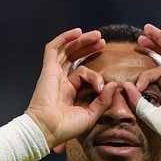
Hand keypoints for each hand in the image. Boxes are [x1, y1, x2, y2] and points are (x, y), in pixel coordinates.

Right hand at [25, 28, 116, 148]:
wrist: (48, 128)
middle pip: (75, 58)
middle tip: (103, 41)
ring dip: (81, 41)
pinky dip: (64, 38)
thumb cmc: (67, 126)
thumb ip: (102, 100)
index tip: (104, 86)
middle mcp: (61, 81)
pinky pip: (53, 49)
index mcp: (70, 92)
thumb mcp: (91, 115)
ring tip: (96, 35)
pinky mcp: (48, 69)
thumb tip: (112, 84)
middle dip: (89, 48)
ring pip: (67, 51)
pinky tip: (77, 32)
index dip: (96, 75)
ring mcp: (54, 74)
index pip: (83, 74)